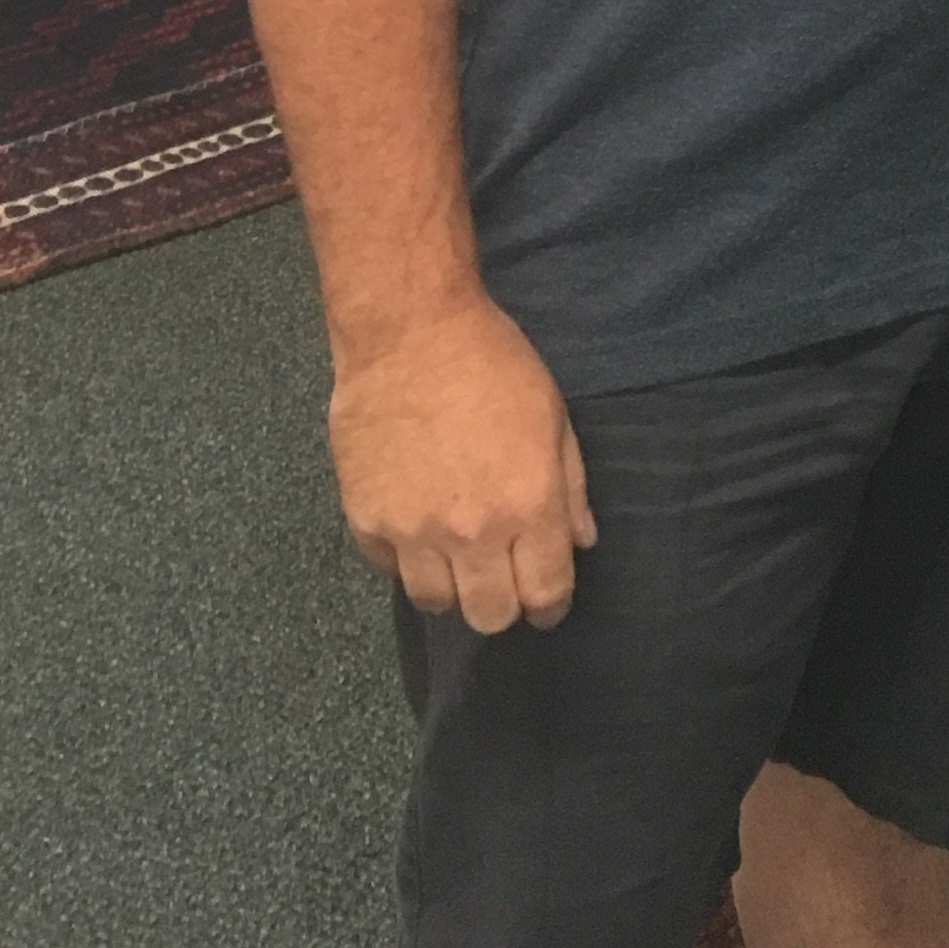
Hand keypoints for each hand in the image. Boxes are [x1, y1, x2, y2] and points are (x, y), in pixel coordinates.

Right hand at [328, 291, 597, 633]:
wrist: (409, 331)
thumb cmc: (493, 363)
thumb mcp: (552, 415)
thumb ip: (570, 487)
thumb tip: (581, 541)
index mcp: (528, 505)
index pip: (545, 593)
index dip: (551, 605)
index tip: (547, 600)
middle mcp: (472, 533)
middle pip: (489, 616)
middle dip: (503, 604)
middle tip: (502, 576)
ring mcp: (414, 533)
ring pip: (436, 604)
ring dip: (452, 587)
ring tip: (456, 557)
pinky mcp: (367, 523)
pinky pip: (390, 570)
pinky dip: (405, 560)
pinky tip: (416, 528)